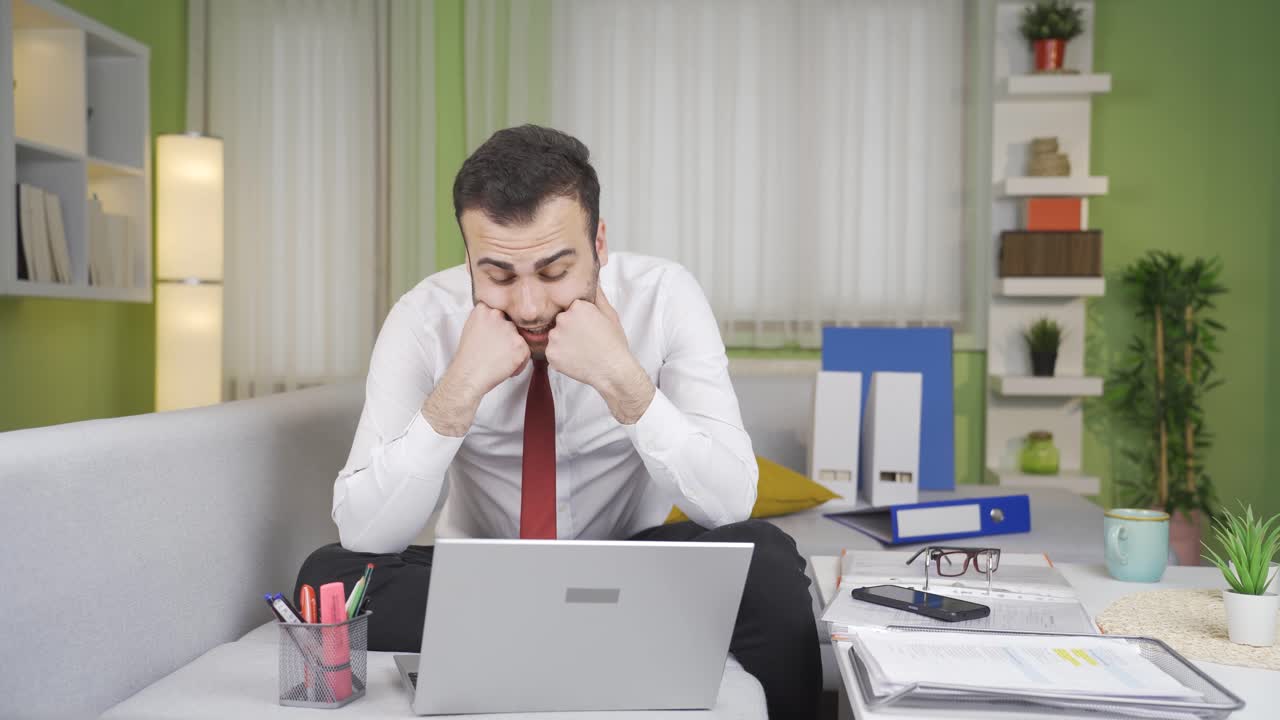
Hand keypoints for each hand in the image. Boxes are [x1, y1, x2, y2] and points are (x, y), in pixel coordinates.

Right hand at [422, 303, 529, 435]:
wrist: (468, 376)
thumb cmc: (468, 358)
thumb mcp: (471, 329)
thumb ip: (486, 320)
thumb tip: (500, 319)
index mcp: (484, 310)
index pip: (501, 311)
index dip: (500, 326)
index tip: (495, 337)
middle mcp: (497, 316)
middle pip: (512, 325)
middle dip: (507, 339)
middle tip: (496, 352)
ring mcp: (510, 330)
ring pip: (520, 339)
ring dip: (514, 351)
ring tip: (499, 361)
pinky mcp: (520, 345)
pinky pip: (526, 353)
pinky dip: (519, 363)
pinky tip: (505, 368)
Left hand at [546, 287, 654, 422]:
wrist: (613, 371)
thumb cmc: (614, 343)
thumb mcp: (610, 315)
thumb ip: (598, 296)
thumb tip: (593, 280)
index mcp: (577, 306)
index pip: (571, 307)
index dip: (580, 318)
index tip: (588, 326)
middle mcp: (562, 319)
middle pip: (561, 320)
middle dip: (570, 328)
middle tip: (585, 340)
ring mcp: (555, 338)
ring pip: (555, 336)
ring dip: (563, 342)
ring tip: (580, 350)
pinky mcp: (551, 354)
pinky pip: (552, 351)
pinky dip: (560, 355)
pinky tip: (574, 359)